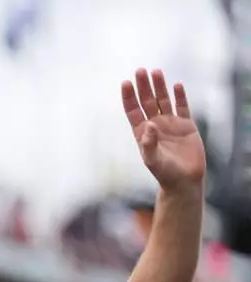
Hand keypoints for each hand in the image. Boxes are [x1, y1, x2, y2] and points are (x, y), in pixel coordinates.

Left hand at [122, 68, 205, 191]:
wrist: (184, 180)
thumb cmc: (164, 173)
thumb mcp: (152, 160)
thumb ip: (149, 143)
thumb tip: (149, 125)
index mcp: (142, 132)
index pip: (133, 110)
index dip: (129, 97)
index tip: (126, 82)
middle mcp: (155, 125)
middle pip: (147, 101)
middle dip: (143, 86)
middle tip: (140, 70)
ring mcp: (171, 123)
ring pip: (164, 100)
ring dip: (160, 87)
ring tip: (156, 72)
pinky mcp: (186, 125)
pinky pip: (183, 107)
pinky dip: (180, 96)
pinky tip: (177, 85)